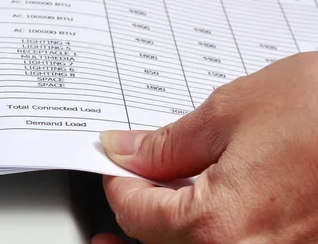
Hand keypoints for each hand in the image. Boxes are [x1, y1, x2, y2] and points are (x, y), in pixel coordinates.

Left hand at [95, 52, 317, 243]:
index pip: (140, 216)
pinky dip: (210, 234)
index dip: (118, 186)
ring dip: (168, 236)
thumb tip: (128, 151)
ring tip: (150, 215)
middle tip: (116, 215)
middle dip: (136, 224)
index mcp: (221, 225)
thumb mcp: (230, 112)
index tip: (115, 165)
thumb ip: (169, 143)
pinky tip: (206, 212)